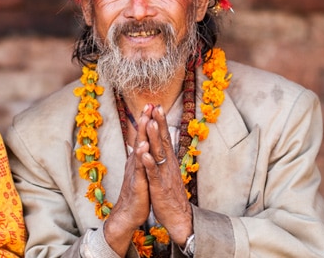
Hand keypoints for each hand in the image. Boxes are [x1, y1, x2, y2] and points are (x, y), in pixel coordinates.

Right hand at [104, 105, 153, 255]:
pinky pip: (140, 169)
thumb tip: (144, 144)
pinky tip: (143, 149)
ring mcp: (135, 172)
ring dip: (142, 135)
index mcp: (138, 159)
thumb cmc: (137, 193)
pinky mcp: (137, 183)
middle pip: (140, 138)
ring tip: (145, 120)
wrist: (128, 213)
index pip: (143, 136)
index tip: (152, 105)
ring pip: (139, 150)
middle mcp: (135, 162)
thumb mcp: (141, 172)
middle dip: (144, 121)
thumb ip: (142, 158)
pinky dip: (141, 158)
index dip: (147, 121)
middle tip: (148, 104)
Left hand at [141, 105, 192, 242]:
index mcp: (168, 161)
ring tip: (152, 124)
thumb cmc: (170, 194)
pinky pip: (153, 173)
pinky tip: (144, 154)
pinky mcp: (159, 186)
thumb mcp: (166, 172)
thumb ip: (164, 158)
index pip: (164, 137)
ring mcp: (164, 174)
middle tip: (157, 106)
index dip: (160, 122)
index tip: (156, 106)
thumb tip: (163, 144)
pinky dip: (149, 163)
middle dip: (160, 123)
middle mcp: (168, 164)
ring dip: (155, 138)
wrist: (178, 216)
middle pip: (164, 140)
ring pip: (159, 153)